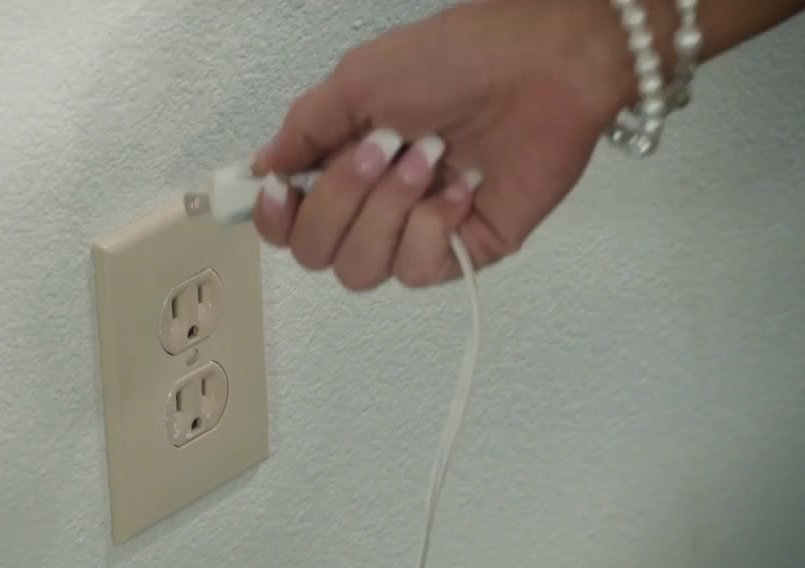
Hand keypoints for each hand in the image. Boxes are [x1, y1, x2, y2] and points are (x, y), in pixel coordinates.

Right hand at [251, 0, 632, 289]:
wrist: (540, 67)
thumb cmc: (455, 60)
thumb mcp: (359, 79)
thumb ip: (304, 129)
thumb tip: (264, 168)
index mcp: (341, 165)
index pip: (287, 225)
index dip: (276, 219)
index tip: (285, 190)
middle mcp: (372, 205)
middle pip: (315, 253)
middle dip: (342, 202)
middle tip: (384, 148)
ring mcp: (415, 232)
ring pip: (361, 270)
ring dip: (389, 210)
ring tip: (430, 159)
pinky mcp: (461, 252)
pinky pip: (417, 271)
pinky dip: (433, 227)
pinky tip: (462, 189)